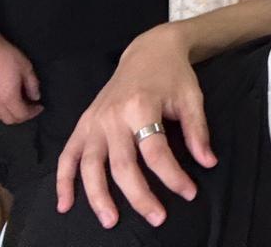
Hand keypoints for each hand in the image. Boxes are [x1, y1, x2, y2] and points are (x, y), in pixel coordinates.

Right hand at [0, 34, 42, 123]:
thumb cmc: (7, 57)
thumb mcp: (26, 68)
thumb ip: (32, 85)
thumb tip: (36, 97)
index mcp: (9, 98)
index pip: (22, 115)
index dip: (33, 113)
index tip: (39, 106)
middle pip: (9, 120)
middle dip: (22, 116)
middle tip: (30, 106)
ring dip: (9, 115)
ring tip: (18, 104)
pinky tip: (4, 100)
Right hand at [55, 24, 213, 228]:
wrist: (149, 49)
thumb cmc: (173, 75)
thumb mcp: (191, 97)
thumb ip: (198, 131)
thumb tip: (208, 163)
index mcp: (141, 106)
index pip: (156, 152)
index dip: (173, 177)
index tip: (189, 193)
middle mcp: (112, 116)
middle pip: (122, 166)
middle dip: (139, 197)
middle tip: (157, 219)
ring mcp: (94, 121)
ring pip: (90, 166)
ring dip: (97, 197)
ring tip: (110, 221)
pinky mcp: (83, 123)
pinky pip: (67, 155)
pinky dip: (62, 181)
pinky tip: (66, 204)